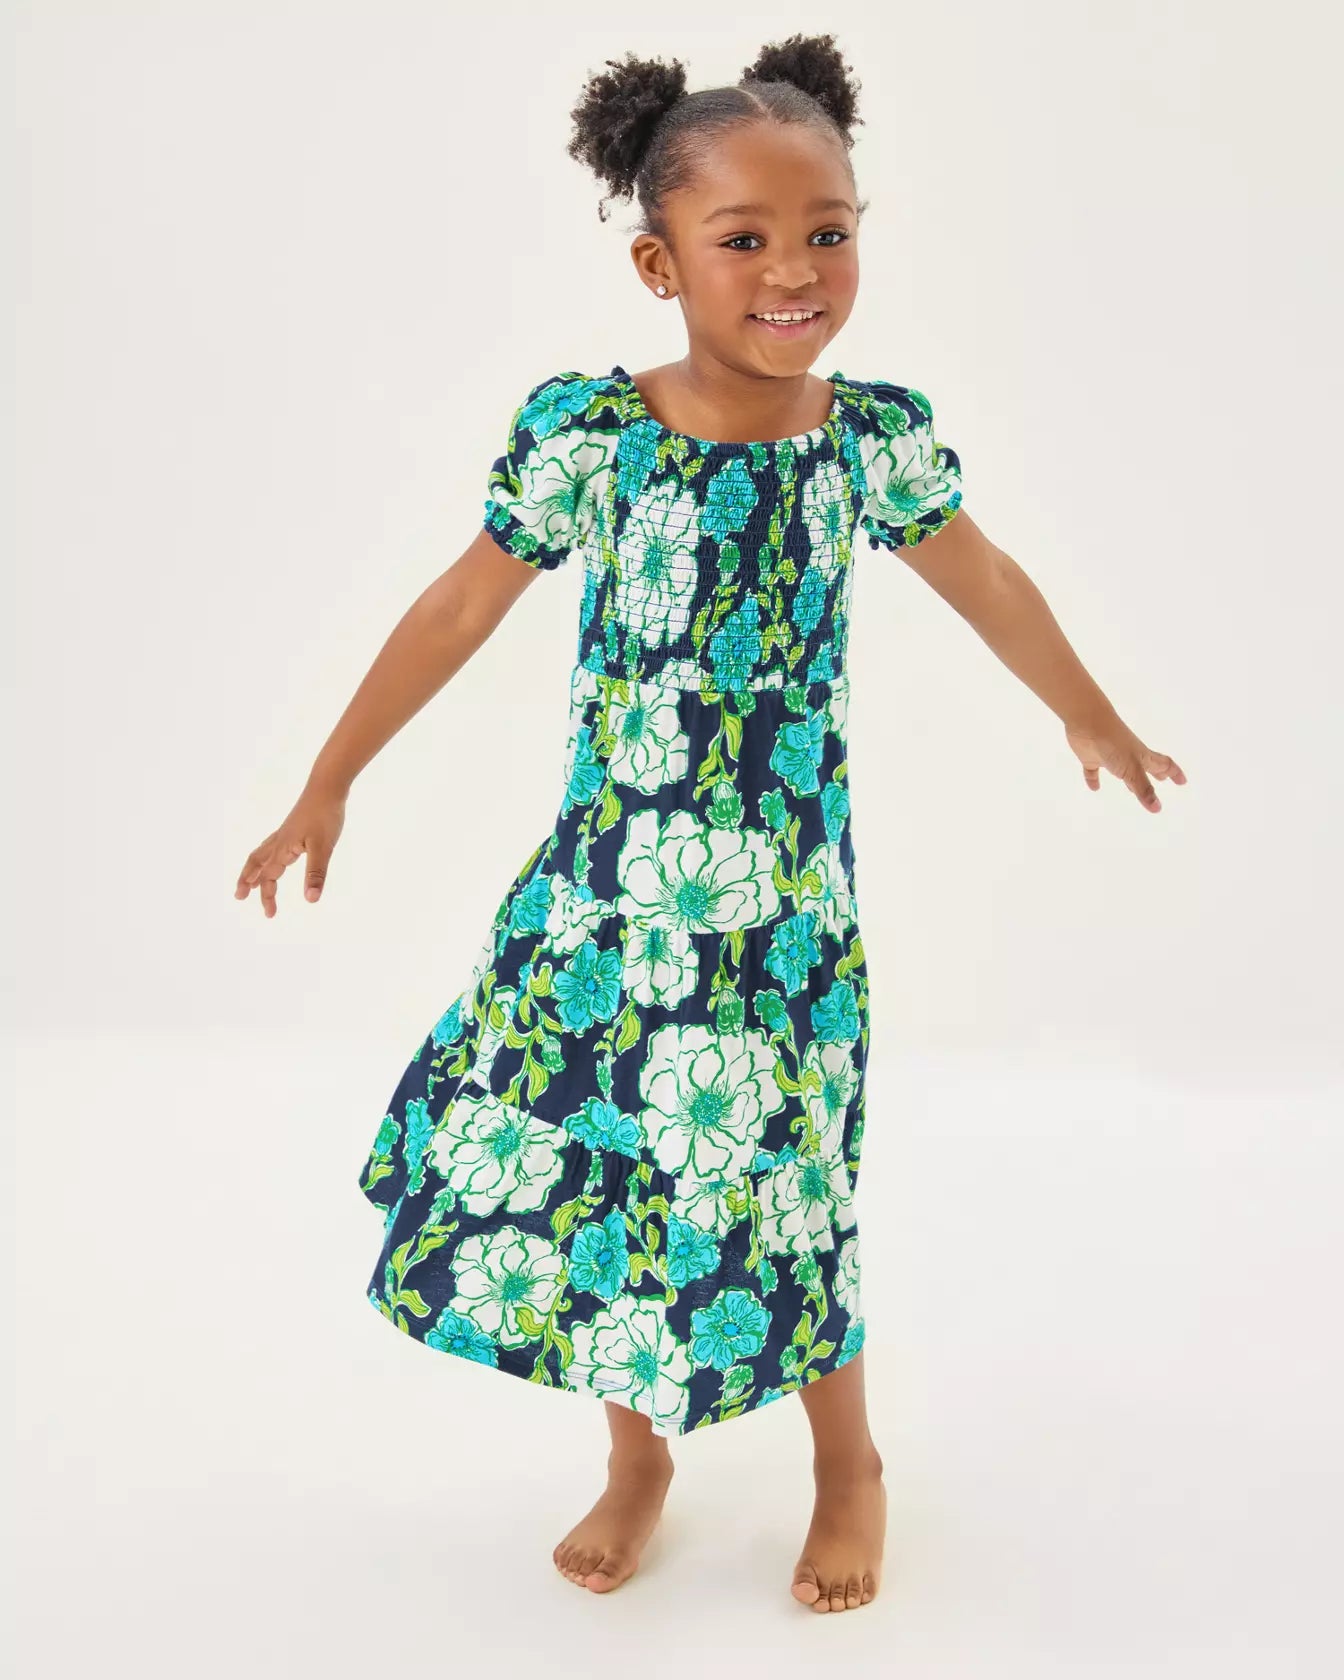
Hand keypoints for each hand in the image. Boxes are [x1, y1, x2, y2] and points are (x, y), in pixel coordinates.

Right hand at [235, 785, 346, 915]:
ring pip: (261, 854)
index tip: (270, 915)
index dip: (267, 896)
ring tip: (250, 881)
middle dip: (248, 882)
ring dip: (254, 869)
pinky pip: (272, 847)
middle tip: (240, 897)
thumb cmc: (325, 815)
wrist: (327, 786)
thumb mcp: (323, 848)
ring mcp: (284, 833)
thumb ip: (316, 873)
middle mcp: (279, 841)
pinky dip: (267, 858)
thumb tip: (311, 900)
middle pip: (256, 865)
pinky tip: (276, 859)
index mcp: (283, 849)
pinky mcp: (292, 828)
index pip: (269, 877)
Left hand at [1064, 713, 1185, 812]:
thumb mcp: (1132, 770)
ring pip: (1122, 771)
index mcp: (1142, 757)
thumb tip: (1158, 808)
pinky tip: (1094, 788)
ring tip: (1131, 790)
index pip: (1164, 765)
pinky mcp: (1091, 757)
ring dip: (1128, 780)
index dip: (1174, 773)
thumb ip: (1143, 789)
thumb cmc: (1114, 744)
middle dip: (1156, 774)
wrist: (1087, 722)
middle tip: (1163, 780)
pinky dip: (1094, 779)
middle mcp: (1129, 756)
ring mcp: (1110, 756)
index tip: (1183, 782)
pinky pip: (1093, 771)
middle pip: (1146, 767)